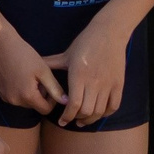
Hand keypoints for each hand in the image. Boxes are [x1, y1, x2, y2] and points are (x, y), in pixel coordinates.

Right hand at [0, 23, 63, 116]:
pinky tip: (19, 75)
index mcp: (27, 96)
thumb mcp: (43, 71)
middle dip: (40, 95)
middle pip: (34, 106)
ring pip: (24, 101)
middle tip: (40, 78)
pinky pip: (14, 96)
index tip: (52, 87)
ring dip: (30, 93)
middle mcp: (14, 101)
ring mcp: (5, 97)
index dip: (52, 101)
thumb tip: (66, 102)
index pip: (45, 110)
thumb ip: (55, 89)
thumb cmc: (24, 55)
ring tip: (30, 76)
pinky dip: (19, 90)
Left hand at [55, 10, 132, 126]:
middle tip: (71, 118)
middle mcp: (94, 82)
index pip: (73, 104)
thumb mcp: (66, 54)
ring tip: (83, 119)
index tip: (62, 121)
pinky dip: (106, 113)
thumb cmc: (86, 42)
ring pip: (100, 111)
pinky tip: (99, 113)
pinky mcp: (119, 84)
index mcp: (79, 76)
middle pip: (86, 111)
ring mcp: (108, 84)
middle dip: (77, 118)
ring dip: (90, 119)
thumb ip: (50, 64)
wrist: (109, 32)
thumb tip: (34, 67)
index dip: (67, 116)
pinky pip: (114, 106)